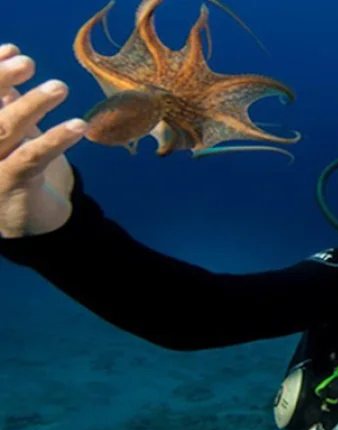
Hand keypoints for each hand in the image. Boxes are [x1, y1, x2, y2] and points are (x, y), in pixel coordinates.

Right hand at [0, 43, 87, 237]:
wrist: (24, 219)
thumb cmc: (16, 165)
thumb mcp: (10, 130)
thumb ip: (6, 100)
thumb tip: (12, 59)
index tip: (12, 50)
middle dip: (0, 79)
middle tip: (29, 62)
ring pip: (4, 129)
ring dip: (32, 105)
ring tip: (59, 86)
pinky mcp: (10, 186)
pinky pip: (31, 158)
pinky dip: (55, 139)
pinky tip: (78, 126)